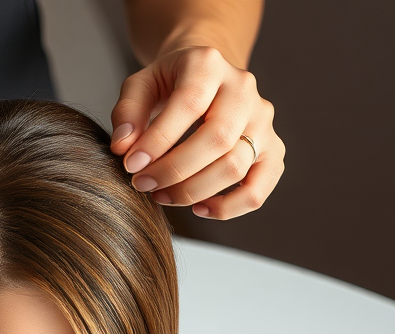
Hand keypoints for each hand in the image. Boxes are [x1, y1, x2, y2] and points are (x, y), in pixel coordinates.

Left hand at [110, 45, 284, 219]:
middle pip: (217, 140)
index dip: (159, 140)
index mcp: (209, 64)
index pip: (189, 104)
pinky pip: (258, 190)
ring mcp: (262, 121)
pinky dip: (229, 208)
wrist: (206, 80)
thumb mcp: (141, 85)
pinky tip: (199, 208)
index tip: (131, 165)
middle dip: (174, 171)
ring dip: (193, 191)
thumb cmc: (169, 85)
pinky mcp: (272, 150)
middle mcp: (243, 89)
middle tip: (142, 184)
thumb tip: (123, 148)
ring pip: (235, 167)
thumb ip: (127, 112)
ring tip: (161, 195)